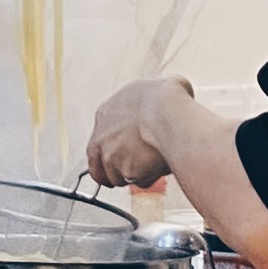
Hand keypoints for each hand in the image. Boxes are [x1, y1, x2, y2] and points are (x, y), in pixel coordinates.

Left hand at [85, 76, 186, 190]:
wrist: (169, 113)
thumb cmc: (166, 98)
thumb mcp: (156, 87)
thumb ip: (152, 98)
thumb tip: (170, 94)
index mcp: (105, 114)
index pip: (98, 143)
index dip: (112, 151)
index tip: (124, 154)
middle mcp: (102, 138)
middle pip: (101, 166)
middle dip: (117, 171)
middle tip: (134, 169)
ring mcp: (112, 156)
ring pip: (119, 177)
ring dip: (134, 175)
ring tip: (152, 164)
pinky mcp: (126, 171)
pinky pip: (139, 181)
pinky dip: (149, 178)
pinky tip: (160, 167)